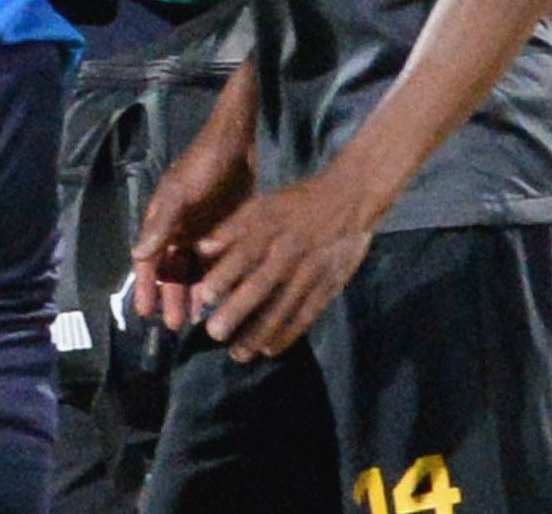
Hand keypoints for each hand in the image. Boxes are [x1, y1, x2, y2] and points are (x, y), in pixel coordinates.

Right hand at [131, 125, 255, 333]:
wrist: (237, 140)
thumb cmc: (202, 163)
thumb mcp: (179, 192)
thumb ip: (160, 223)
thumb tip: (138, 255)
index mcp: (161, 222)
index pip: (148, 262)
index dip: (145, 287)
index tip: (145, 313)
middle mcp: (179, 230)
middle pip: (170, 271)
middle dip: (170, 297)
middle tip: (175, 325)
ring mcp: (203, 230)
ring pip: (194, 270)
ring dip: (193, 292)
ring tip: (198, 318)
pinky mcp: (227, 229)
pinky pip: (218, 260)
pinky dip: (217, 277)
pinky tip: (224, 295)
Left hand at [185, 172, 382, 361]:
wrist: (352, 197)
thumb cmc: (297, 203)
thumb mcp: (263, 205)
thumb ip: (231, 228)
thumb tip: (199, 250)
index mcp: (271, 227)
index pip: (244, 253)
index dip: (224, 275)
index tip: (204, 297)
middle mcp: (290, 250)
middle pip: (262, 284)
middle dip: (238, 310)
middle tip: (215, 332)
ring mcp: (312, 269)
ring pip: (284, 305)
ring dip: (260, 332)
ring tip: (238, 354)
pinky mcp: (330, 283)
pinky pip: (309, 313)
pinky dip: (289, 333)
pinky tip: (270, 350)